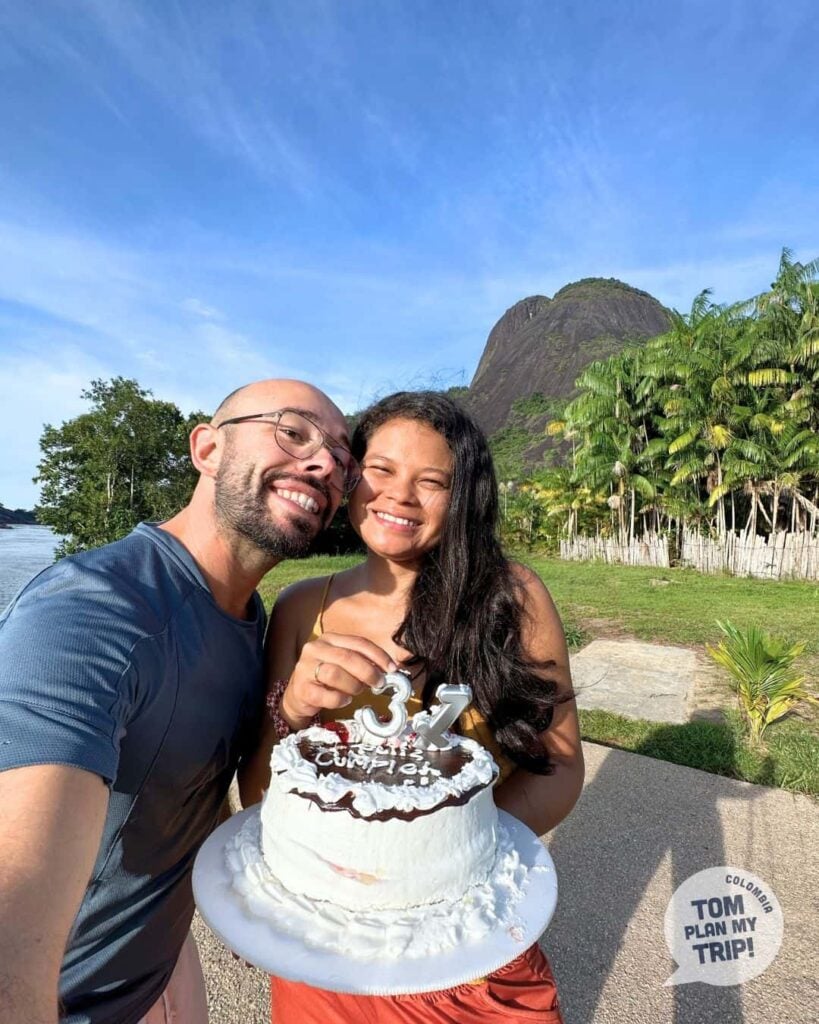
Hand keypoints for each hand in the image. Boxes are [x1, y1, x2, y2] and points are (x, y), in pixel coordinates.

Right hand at [280, 634, 397, 727]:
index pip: (358, 642)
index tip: (392, 669)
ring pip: (335, 674)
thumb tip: (388, 670)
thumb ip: (362, 662)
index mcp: (329, 639)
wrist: (299, 695)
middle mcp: (315, 649)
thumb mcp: (344, 664)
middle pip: (348, 657)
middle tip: (379, 683)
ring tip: (357, 691)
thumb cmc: (327, 678)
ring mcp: (305, 668)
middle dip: (368, 672)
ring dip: (353, 686)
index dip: (378, 655)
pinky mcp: (301, 688)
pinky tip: (344, 700)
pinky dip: (341, 699)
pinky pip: (327, 695)